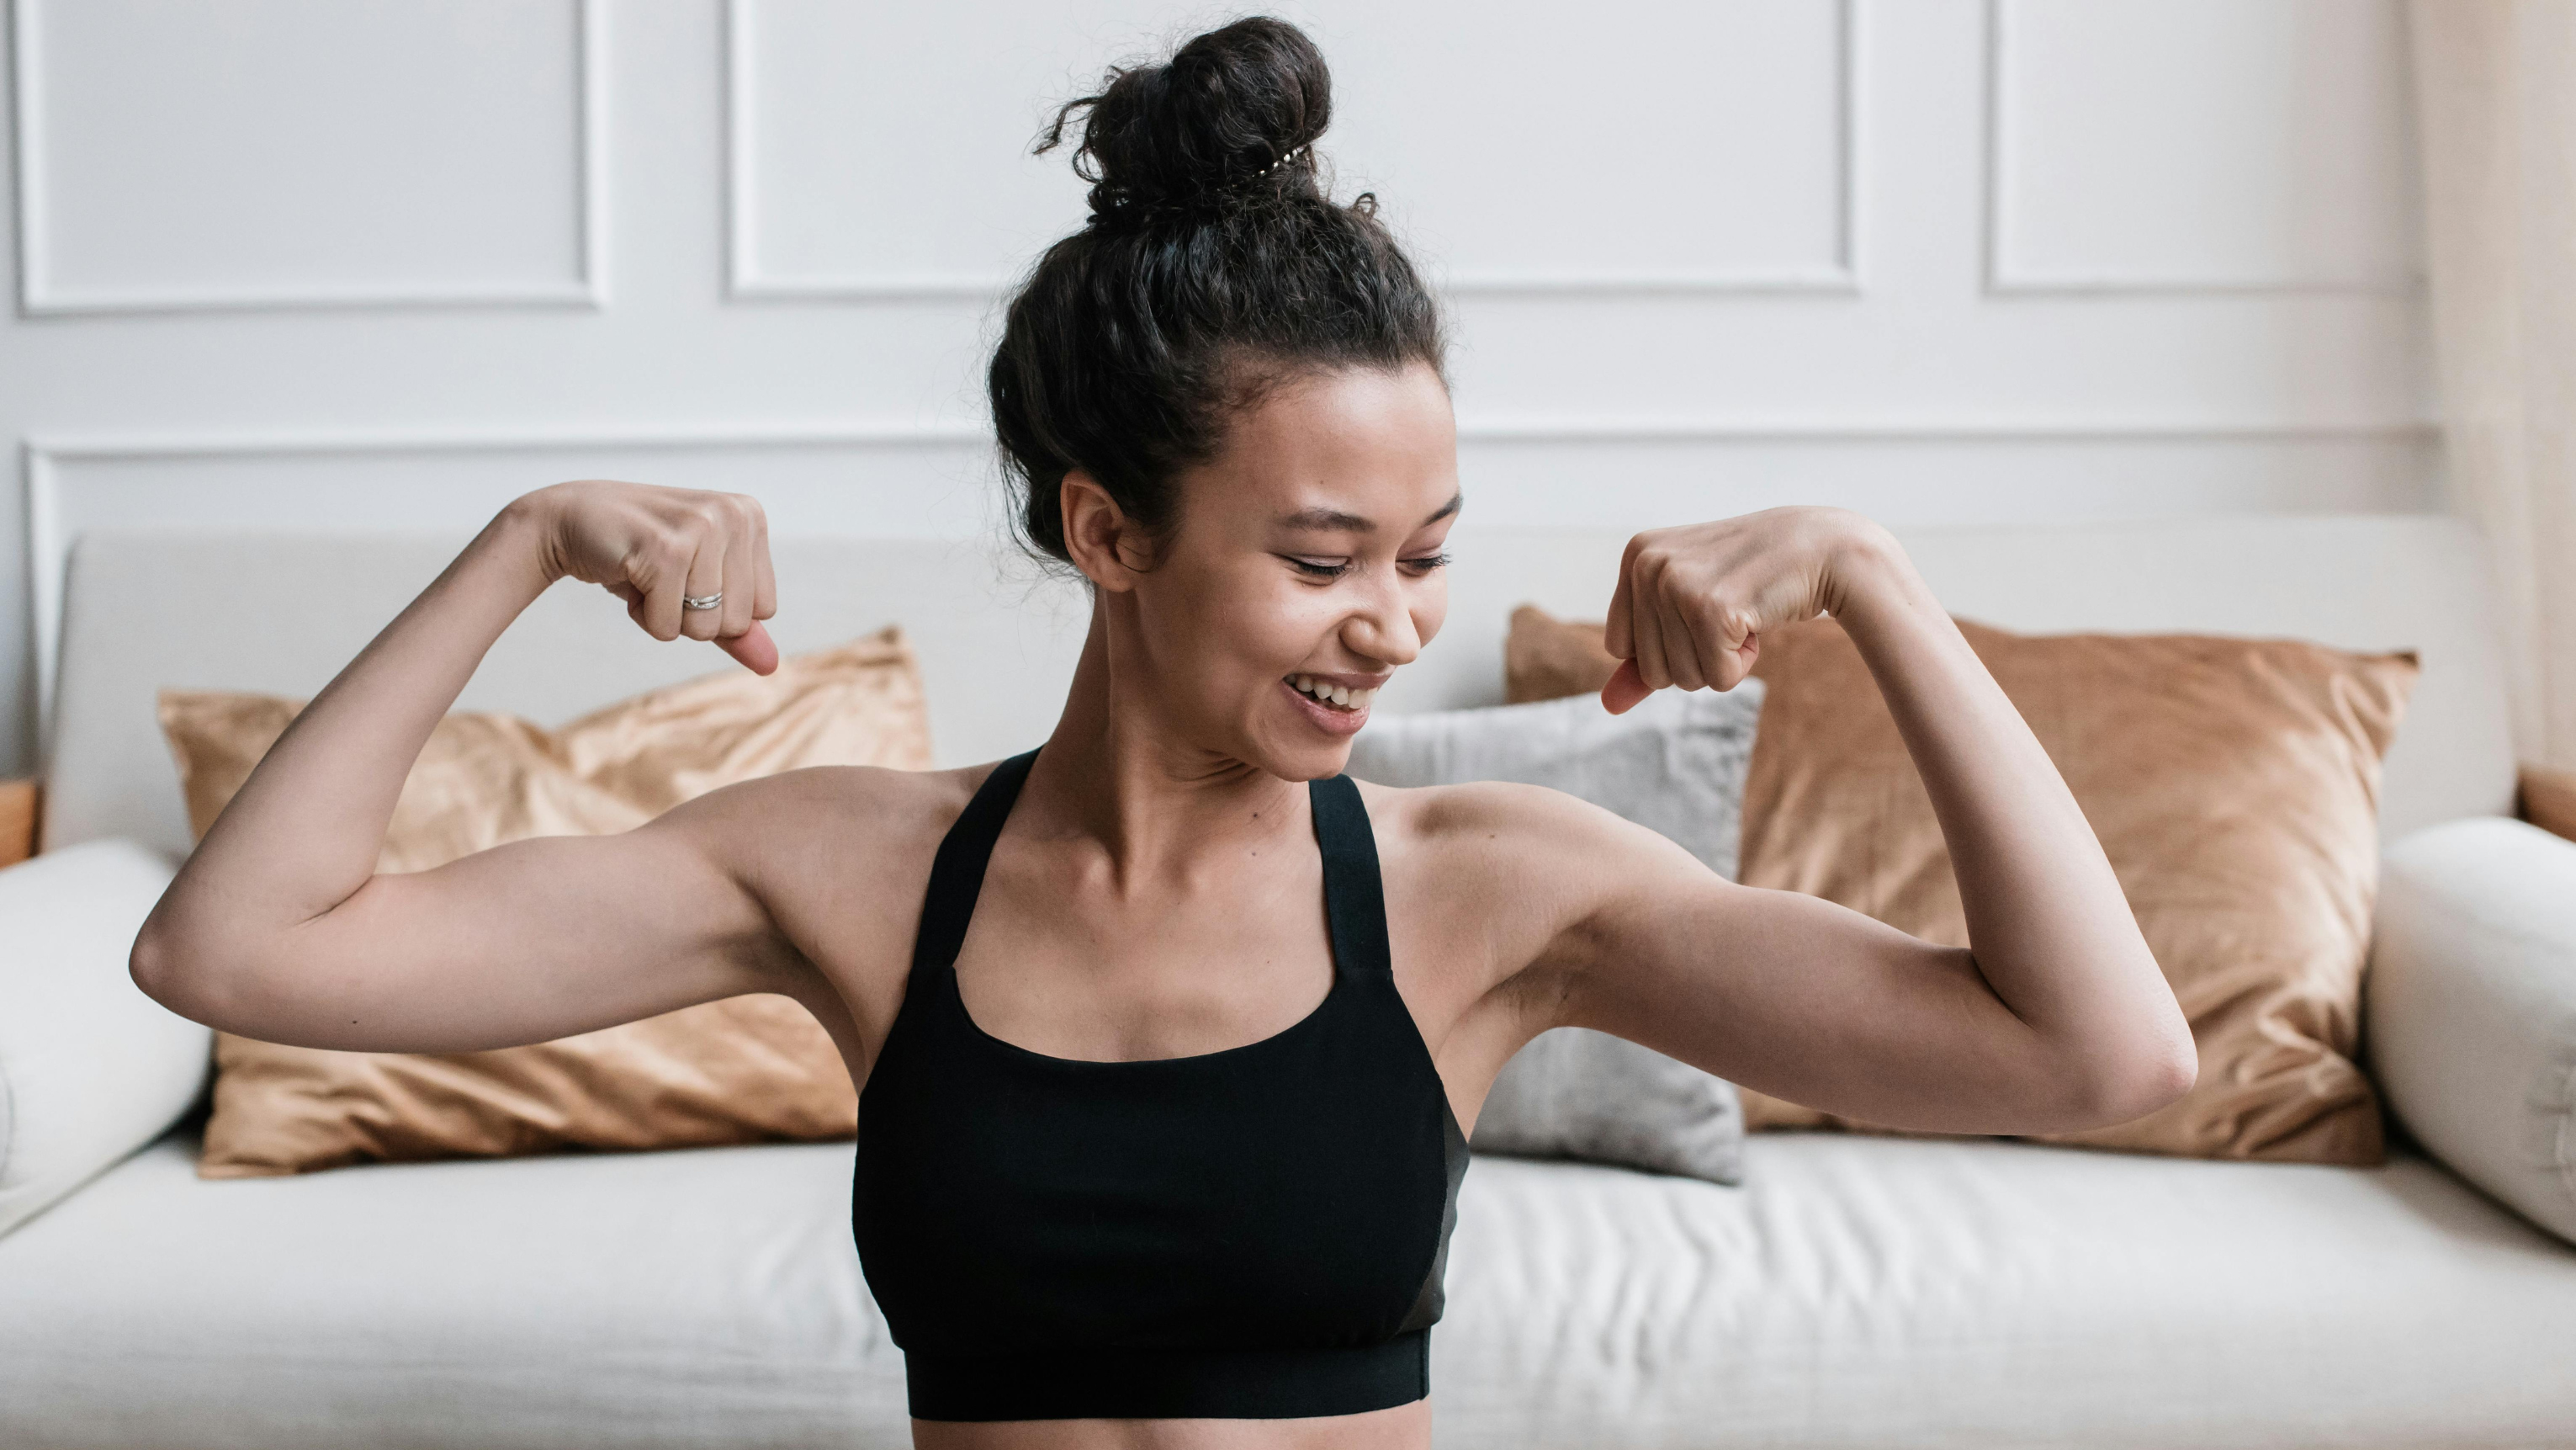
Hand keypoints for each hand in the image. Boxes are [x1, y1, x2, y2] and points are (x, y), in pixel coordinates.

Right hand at [517, 479, 780, 674]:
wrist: (569, 520)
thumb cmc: (639, 553)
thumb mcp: (696, 586)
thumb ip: (737, 627)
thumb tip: (771, 665)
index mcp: (750, 517)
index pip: (762, 610)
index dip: (717, 608)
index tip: (685, 574)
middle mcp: (733, 515)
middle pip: (736, 622)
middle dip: (691, 615)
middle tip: (660, 574)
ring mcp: (702, 528)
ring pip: (704, 628)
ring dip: (664, 615)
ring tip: (645, 573)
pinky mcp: (667, 550)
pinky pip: (668, 627)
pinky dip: (642, 615)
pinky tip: (628, 574)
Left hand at [1600, 506, 1887, 713]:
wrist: (1823, 549)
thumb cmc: (1753, 578)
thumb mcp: (1690, 606)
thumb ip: (1645, 654)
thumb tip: (1608, 706)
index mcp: (1635, 556)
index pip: (1620, 648)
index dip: (1667, 646)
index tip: (1702, 608)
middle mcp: (1647, 564)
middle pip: (1650, 670)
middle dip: (1696, 657)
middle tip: (1728, 610)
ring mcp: (1676, 584)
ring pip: (1681, 679)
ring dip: (1720, 660)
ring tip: (1743, 612)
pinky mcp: (1710, 609)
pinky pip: (1717, 679)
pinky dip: (1743, 663)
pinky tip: (1758, 621)